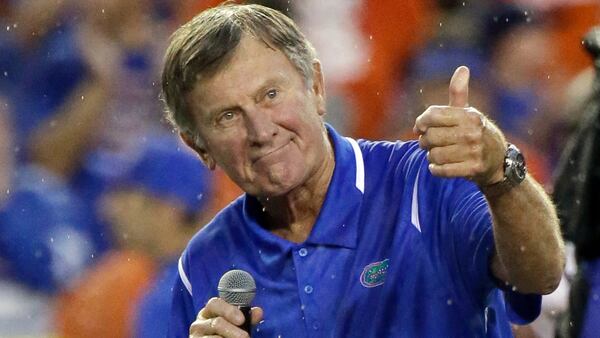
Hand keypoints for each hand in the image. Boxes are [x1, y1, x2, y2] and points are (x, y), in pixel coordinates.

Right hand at [189, 297, 263, 337]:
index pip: (214, 303)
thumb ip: (246, 317)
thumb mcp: (235, 324)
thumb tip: (258, 311)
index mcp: (208, 312)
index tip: (241, 319)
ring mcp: (196, 337)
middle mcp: (199, 323)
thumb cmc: (226, 333)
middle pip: (216, 323)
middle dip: (232, 330)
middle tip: (245, 337)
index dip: (228, 310)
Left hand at [413, 66, 505, 186]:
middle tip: (427, 143)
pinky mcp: (473, 169)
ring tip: (437, 154)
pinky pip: (441, 171)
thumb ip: (459, 92)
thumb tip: (462, 68)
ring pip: (434, 155)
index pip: (433, 115)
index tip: (420, 127)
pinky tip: (438, 166)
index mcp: (469, 115)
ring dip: (431, 156)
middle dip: (424, 141)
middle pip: (431, 137)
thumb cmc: (476, 132)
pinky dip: (435, 169)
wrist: (498, 161)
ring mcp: (474, 151)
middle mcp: (472, 132)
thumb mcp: (469, 112)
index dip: (421, 121)